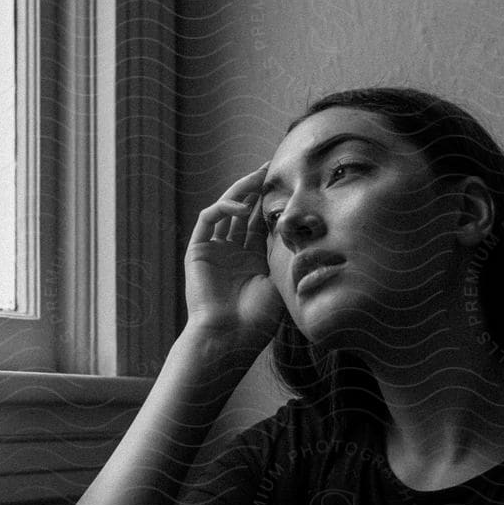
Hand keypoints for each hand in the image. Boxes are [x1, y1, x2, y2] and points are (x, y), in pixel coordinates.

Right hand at [184, 164, 283, 348]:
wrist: (229, 336)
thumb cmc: (258, 317)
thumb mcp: (281, 279)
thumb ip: (286, 251)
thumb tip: (305, 226)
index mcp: (253, 260)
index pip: (262, 222)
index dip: (272, 202)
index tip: (288, 183)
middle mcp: (233, 252)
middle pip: (245, 211)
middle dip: (256, 189)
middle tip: (271, 167)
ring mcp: (215, 250)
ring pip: (226, 210)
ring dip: (240, 191)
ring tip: (257, 177)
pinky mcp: (198, 251)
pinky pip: (208, 219)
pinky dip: (223, 208)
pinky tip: (241, 208)